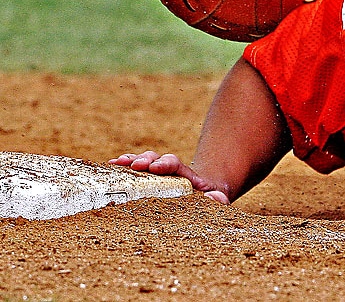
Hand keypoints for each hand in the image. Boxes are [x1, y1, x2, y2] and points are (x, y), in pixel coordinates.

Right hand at [110, 150, 229, 203]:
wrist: (204, 197)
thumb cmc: (210, 200)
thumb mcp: (217, 199)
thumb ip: (218, 199)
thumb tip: (216, 197)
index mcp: (185, 175)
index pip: (174, 164)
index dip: (164, 164)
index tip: (156, 168)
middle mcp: (169, 171)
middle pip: (155, 159)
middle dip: (144, 160)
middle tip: (135, 166)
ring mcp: (156, 175)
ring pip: (142, 163)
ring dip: (130, 161)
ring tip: (116, 164)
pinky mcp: (146, 181)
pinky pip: (133, 173)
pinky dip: (123, 169)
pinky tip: (110, 167)